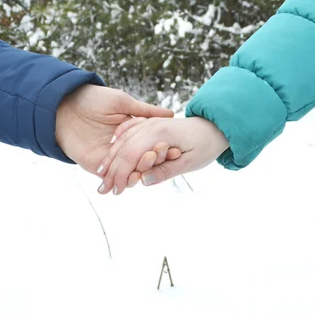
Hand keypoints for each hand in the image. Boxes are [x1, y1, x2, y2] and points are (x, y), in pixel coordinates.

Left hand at [55, 84, 179, 174]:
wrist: (62, 106)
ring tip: (155, 167)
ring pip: (132, 172)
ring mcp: (111, 158)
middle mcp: (123, 147)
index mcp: (131, 132)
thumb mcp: (122, 102)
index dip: (164, 148)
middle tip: (169, 158)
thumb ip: (145, 111)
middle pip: (144, 160)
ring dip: (145, 171)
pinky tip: (137, 177)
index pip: (151, 144)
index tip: (177, 149)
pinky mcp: (98, 167)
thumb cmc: (92, 99)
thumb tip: (170, 114)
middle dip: (157, 161)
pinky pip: (115, 177)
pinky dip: (127, 179)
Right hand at [96, 116, 229, 194]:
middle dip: (111, 170)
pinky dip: (117, 141)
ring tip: (101, 175)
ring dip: (110, 158)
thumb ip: (165, 171)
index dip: (121, 174)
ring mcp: (149, 123)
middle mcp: (151, 125)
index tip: (115, 191)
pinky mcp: (149, 124)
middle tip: (101, 190)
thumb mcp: (189, 163)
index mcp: (160, 134)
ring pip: (123, 140)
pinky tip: (110, 150)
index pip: (132, 155)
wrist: (214, 126)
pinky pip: (128, 131)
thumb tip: (143, 181)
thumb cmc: (204, 146)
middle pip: (123, 148)